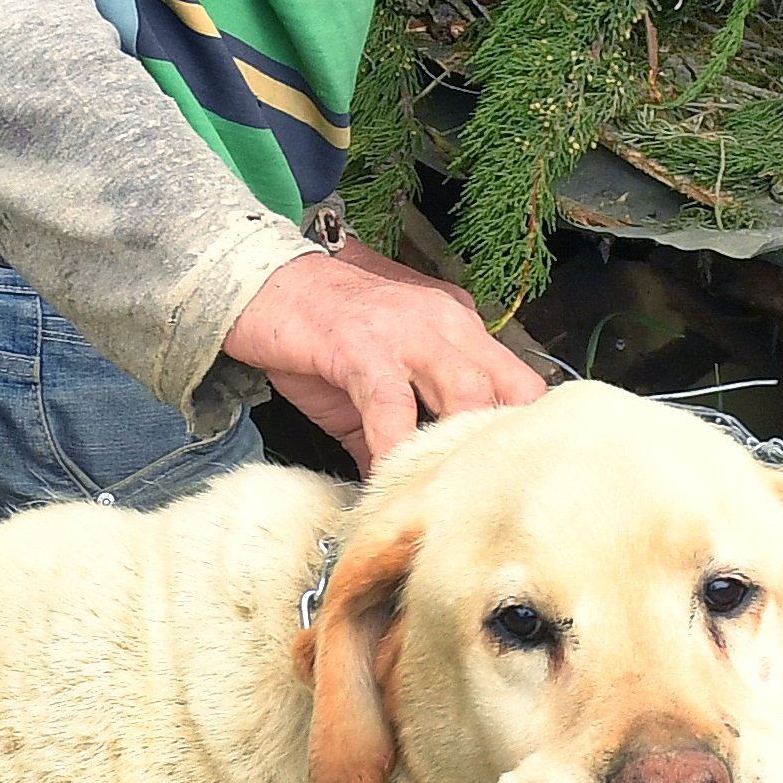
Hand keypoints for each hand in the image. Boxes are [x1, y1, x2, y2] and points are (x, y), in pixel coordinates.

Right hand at [223, 237, 545, 469]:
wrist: (258, 283)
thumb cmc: (318, 331)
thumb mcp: (375, 381)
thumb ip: (401, 432)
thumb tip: (410, 489)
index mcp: (459, 328)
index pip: (520, 384)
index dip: (523, 436)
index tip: (515, 482)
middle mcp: (447, 323)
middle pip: (511, 390)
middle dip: (507, 449)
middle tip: (495, 500)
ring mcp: (409, 332)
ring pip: (467, 393)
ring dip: (462, 451)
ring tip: (452, 499)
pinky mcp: (364, 347)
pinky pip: (393, 409)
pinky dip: (395, 454)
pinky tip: (388, 485)